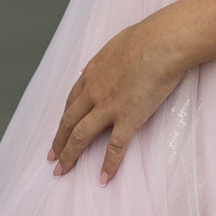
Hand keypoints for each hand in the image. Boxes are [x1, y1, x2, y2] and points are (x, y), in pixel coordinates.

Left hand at [48, 13, 184, 183]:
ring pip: (81, 136)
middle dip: (58, 142)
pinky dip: (108, 165)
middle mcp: (94, 91)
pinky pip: (115, 147)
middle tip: (52, 159)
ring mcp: (109, 106)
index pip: (72, 101)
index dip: (64, 118)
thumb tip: (112, 60)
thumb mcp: (119, 44)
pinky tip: (103, 178)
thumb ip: (111, 58)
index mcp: (93, 72)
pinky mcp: (128, 118)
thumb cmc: (148, 36)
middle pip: (69, 121)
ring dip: (69, 156)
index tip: (59, 131)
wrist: (163, 42)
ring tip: (62, 172)